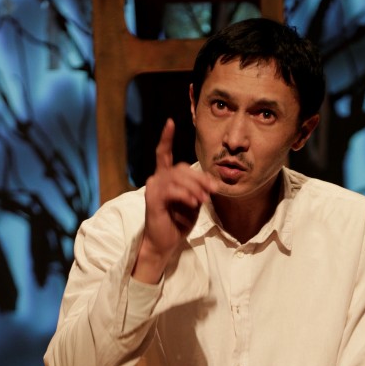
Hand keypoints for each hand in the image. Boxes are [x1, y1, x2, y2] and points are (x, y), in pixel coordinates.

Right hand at [132, 118, 216, 282]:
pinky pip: (171, 191)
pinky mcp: (152, 200)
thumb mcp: (192, 203)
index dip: (165, 138)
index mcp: (165, 178)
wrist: (164, 243)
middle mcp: (156, 179)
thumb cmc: (177, 223)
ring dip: (195, 188)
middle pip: (181, 168)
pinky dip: (185, 195)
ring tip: (203, 200)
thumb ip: (199, 190)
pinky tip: (193, 203)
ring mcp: (152, 189)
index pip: (162, 153)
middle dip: (200, 179)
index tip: (169, 122)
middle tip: (212, 191)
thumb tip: (212, 183)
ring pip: (177, 178)